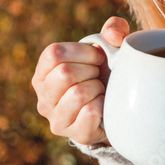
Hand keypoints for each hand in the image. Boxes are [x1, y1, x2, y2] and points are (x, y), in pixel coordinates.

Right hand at [31, 16, 129, 147]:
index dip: (82, 52)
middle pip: (64, 73)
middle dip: (91, 71)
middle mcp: (43, 98)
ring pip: (78, 94)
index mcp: (44, 74)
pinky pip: (90, 113)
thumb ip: (114, 29)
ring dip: (98, 88)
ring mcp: (57, 119)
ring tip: (101, 92)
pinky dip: (104, 105)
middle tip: (99, 77)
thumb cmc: (109, 73)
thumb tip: (113, 34)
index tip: (98, 57)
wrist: (121, 108)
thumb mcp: (111, 47)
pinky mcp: (76, 134)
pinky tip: (105, 107)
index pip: (53, 54)